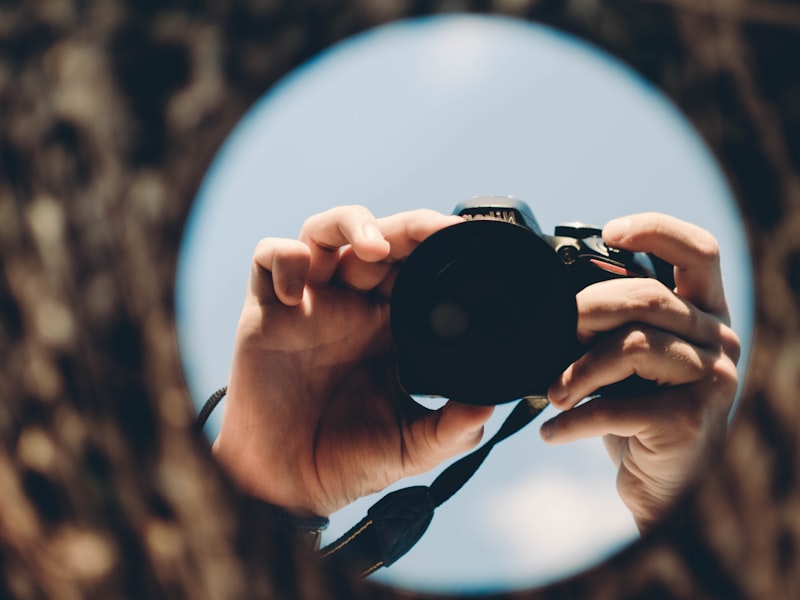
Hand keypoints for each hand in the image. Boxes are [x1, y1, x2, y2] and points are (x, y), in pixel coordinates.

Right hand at [212, 206, 493, 516]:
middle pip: (379, 237)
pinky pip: (269, 258)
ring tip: (374, 247)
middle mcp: (351, 306)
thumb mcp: (413, 445)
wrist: (291, 487)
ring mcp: (309, 304)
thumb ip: (452, 429)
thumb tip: (489, 408)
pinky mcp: (266, 312)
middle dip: (408, 226)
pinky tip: (297, 294)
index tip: (471, 241)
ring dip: (350, 223)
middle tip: (434, 231)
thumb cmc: (350, 461)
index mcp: (391, 326)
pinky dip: (284, 260)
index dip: (440, 247)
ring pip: (324, 231)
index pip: (417, 267)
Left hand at [540, 213, 740, 531]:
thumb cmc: (641, 411)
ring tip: (552, 394)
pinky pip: (618, 408)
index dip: (657, 229)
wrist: (667, 484)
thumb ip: (613, 322)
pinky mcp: (690, 420)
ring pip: (632, 345)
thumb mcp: (629, 358)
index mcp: (704, 313)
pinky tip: (552, 431)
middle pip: (647, 297)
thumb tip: (556, 300)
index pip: (699, 251)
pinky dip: (574, 421)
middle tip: (555, 334)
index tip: (610, 232)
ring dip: (578, 370)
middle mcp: (718, 339)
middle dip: (587, 310)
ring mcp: (711, 379)